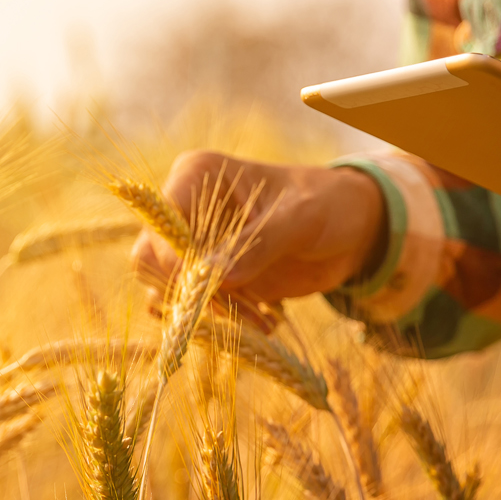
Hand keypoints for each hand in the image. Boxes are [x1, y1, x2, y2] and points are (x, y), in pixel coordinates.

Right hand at [131, 150, 385, 317]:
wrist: (349, 230)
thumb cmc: (326, 205)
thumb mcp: (300, 218)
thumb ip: (259, 243)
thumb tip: (215, 277)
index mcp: (197, 177)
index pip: (161, 220)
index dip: (174, 257)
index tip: (206, 288)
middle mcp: (185, 211)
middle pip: (150, 259)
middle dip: (189, 291)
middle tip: (236, 307)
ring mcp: (194, 247)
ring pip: (167, 289)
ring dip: (207, 313)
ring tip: (260, 319)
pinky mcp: (209, 279)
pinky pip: (193, 308)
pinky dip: (218, 322)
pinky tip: (261, 321)